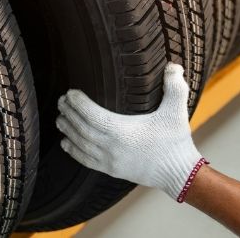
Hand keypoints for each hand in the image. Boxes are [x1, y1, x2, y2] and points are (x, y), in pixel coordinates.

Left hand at [57, 63, 206, 200]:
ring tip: (60, 118)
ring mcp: (110, 161)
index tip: (70, 92)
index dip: (78, 103)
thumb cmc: (176, 141)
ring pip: (81, 144)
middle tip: (61, 100)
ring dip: (68, 130)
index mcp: (123, 131)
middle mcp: (112, 147)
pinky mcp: (112, 170)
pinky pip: (86, 160)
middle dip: (69, 113)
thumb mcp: (177, 112)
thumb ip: (175, 87)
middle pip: (82, 128)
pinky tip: (66, 142)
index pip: (93, 115)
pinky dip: (73, 151)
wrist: (180, 174)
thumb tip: (174, 65)